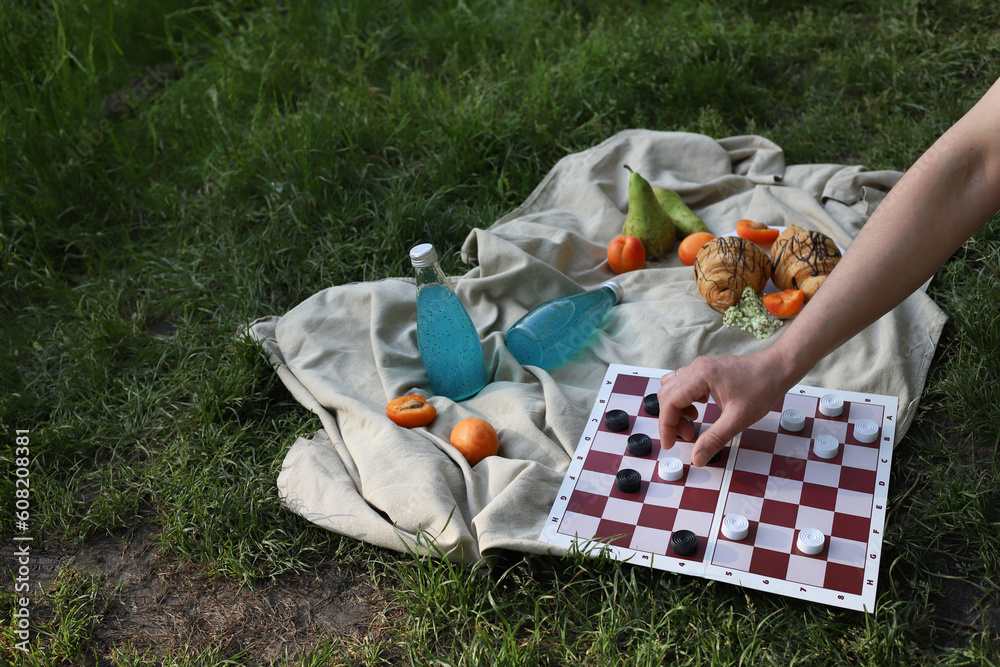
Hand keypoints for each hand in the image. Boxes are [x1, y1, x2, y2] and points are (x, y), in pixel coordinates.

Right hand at [657, 351, 792, 466]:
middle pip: (667, 394)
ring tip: (694, 423)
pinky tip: (700, 409)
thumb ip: (714, 439)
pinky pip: (684, 385)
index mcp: (700, 375)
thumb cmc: (762, 386)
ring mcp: (700, 367)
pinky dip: (686, 400)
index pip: (670, 402)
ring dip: (677, 408)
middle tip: (687, 436)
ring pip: (673, 388)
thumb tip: (697, 457)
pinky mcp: (706, 370)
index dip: (666, 426)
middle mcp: (696, 368)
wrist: (778, 368)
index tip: (670, 443)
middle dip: (672, 419)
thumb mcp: (738, 418)